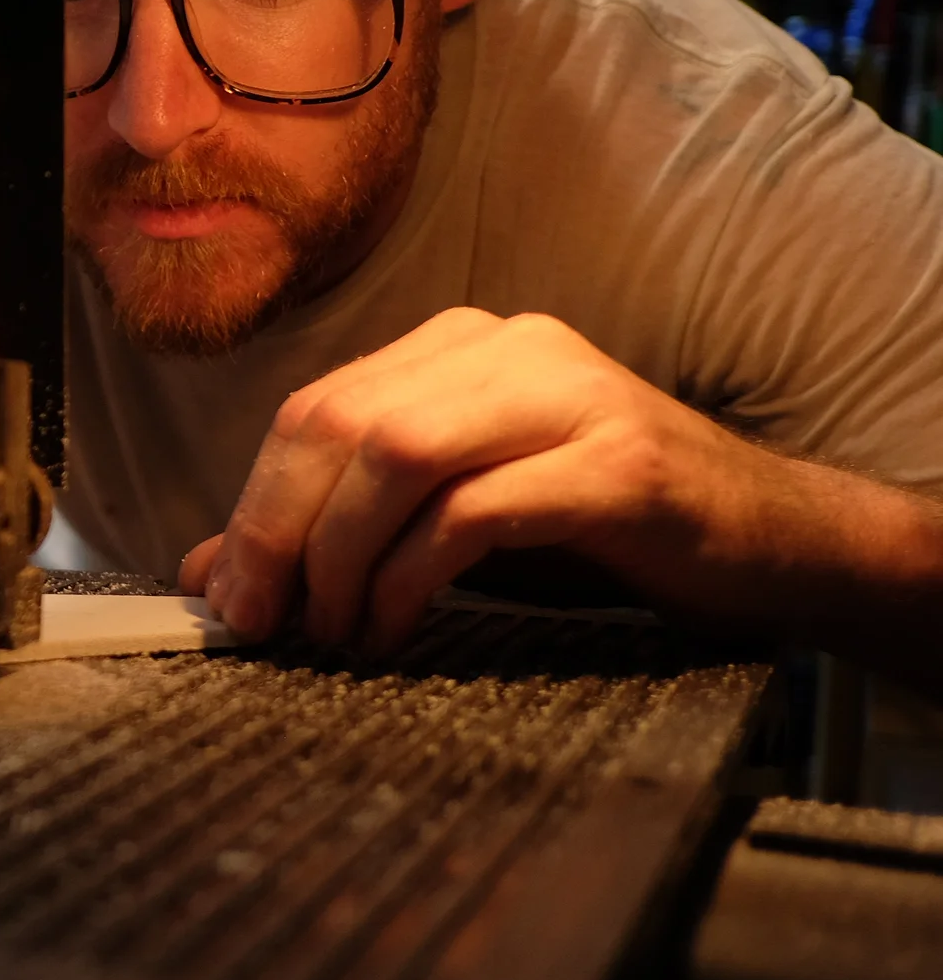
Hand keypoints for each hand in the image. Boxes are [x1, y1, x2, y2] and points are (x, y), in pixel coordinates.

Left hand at [177, 308, 775, 653]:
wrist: (770, 544)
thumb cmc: (596, 533)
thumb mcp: (447, 527)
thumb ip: (335, 533)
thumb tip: (210, 574)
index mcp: (456, 347)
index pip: (315, 410)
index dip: (255, 506)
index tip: (231, 598)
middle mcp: (507, 348)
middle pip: (340, 423)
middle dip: (280, 532)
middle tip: (264, 622)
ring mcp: (568, 395)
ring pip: (395, 454)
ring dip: (343, 558)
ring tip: (338, 632)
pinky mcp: (617, 464)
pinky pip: (475, 511)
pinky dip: (413, 576)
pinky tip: (398, 626)